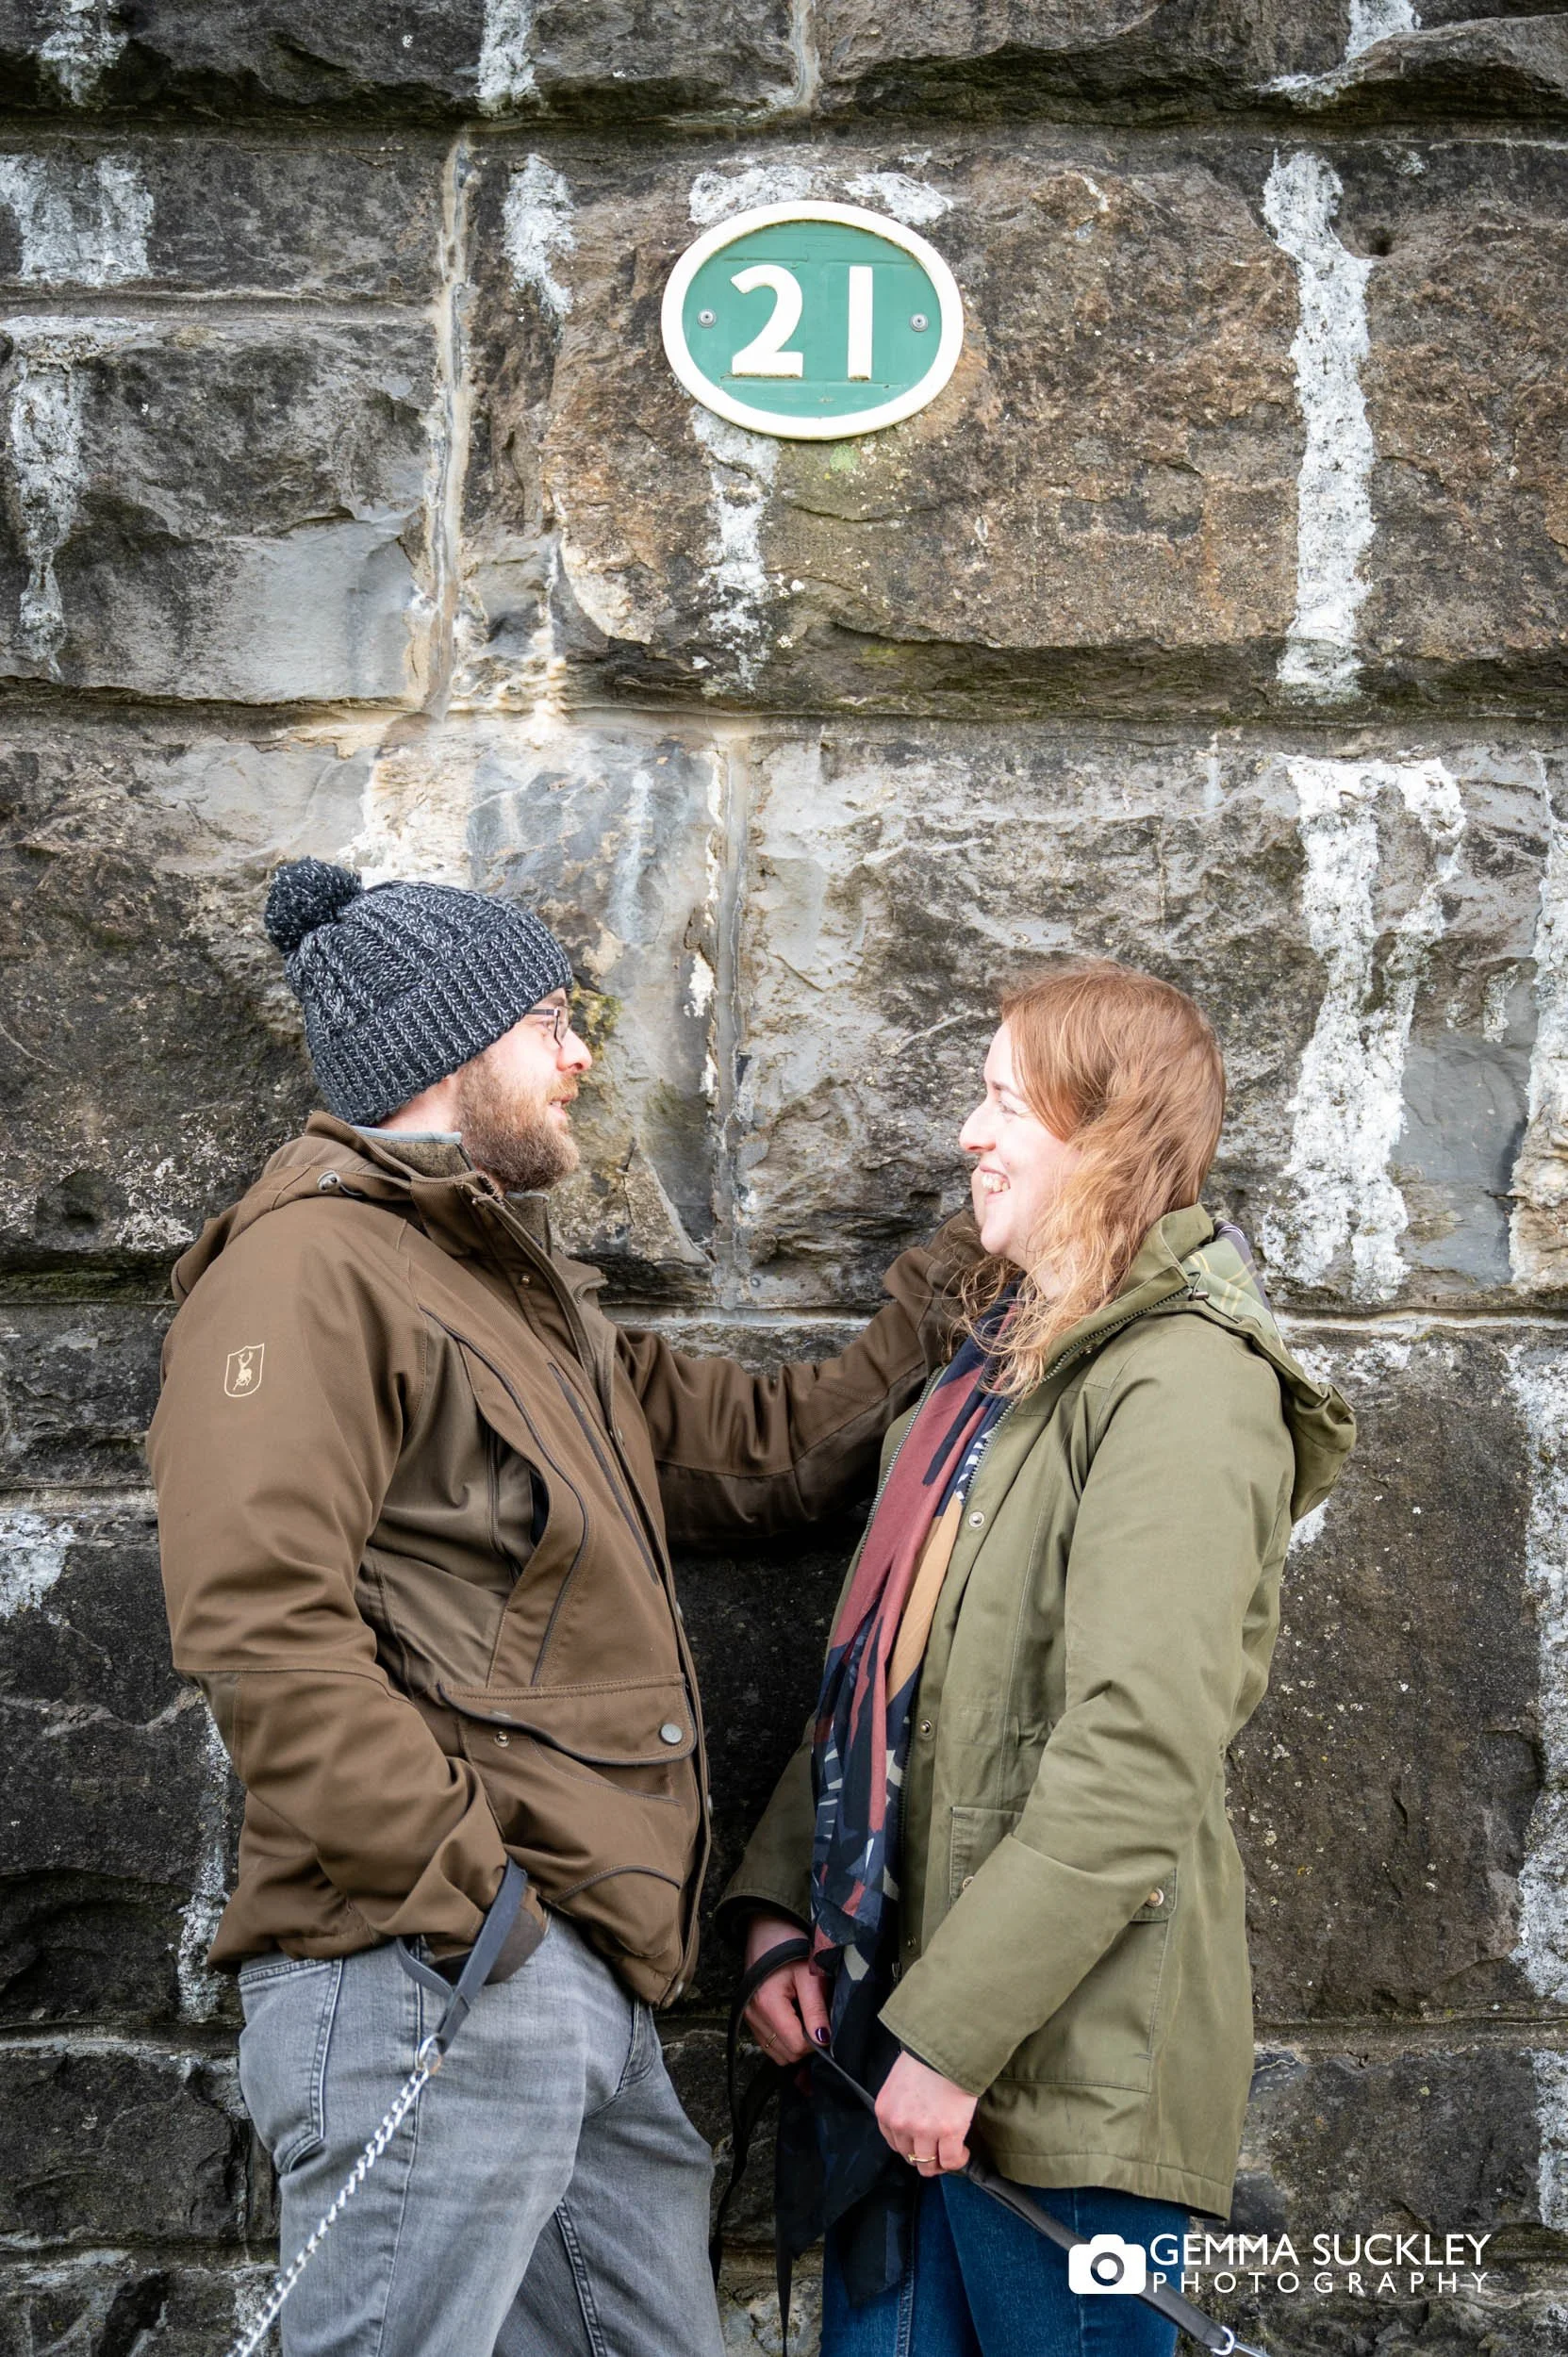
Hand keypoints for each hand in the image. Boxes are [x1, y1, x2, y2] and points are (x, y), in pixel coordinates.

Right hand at [742, 1911, 829, 2063]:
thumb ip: (816, 2010)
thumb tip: (824, 2041)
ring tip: (804, 2017)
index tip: (825, 2023)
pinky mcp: (749, 2018)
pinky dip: (784, 2039)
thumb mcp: (809, 1975)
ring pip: (777, 2053)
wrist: (766, 1928)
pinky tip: (793, 2019)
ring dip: (794, 2044)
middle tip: (817, 2018)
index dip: (815, 2041)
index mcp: (767, 2004)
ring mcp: (749, 2018)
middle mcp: (753, 2015)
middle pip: (786, 2054)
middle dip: (806, 2043)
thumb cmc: (789, 1947)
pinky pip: (769, 2044)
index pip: (795, 2046)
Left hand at [875, 2051, 977, 2175]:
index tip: (923, 2143)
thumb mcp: (900, 2082)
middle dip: (925, 2156)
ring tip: (952, 2152)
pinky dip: (958, 2160)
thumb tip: (914, 2121)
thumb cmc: (926, 2057)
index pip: (894, 2143)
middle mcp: (900, 2124)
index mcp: (885, 2111)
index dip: (912, 2146)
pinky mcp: (948, 2132)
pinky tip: (963, 2151)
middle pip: (910, 2157)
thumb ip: (901, 2105)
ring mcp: (923, 2130)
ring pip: (928, 2165)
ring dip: (941, 2162)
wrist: (947, 2045)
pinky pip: (951, 2162)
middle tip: (940, 2150)